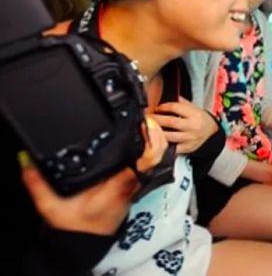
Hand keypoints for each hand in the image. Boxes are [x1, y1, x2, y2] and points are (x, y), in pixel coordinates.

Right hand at [19, 117, 166, 234]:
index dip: (147, 143)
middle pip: (152, 159)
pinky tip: (140, 142)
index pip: (140, 163)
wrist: (82, 244)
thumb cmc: (73, 227)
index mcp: (115, 187)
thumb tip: (28, 162)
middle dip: (153, 137)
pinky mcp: (131, 190)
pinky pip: (145, 168)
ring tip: (145, 125)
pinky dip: (146, 154)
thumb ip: (38, 183)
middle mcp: (129, 187)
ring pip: (152, 163)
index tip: (143, 126)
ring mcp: (133, 189)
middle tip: (146, 118)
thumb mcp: (51, 206)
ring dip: (152, 144)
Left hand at [152, 96, 217, 153]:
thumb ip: (180, 102)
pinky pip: (172, 148)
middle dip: (156, 119)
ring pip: (169, 136)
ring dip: (156, 132)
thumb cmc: (200, 118)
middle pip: (170, 122)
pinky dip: (163, 144)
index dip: (162, 107)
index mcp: (194, 114)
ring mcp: (190, 138)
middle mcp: (193, 126)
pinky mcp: (187, 148)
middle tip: (146, 117)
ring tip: (148, 128)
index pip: (175, 108)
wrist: (211, 132)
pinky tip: (156, 140)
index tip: (155, 108)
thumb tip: (164, 97)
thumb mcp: (194, 107)